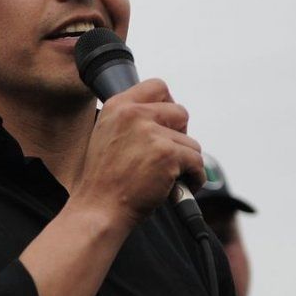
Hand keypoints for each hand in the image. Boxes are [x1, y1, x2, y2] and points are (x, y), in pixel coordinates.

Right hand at [72, 78, 203, 226]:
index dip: (167, 105)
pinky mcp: (167, 154)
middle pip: (180, 112)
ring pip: (190, 142)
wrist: (98, 208)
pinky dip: (193, 178)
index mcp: (117, 107)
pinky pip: (197, 162)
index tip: (165, 124)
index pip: (157, 87)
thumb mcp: (106, 136)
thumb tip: (164, 116)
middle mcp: (132, 114)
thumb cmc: (104, 180)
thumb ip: (130, 120)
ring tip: (163, 177)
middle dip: (178, 136)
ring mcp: (150, 133)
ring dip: (184, 162)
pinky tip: (175, 187)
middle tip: (163, 156)